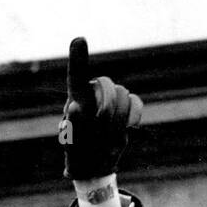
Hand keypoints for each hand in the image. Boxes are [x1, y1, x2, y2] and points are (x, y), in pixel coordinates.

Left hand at [59, 37, 142, 180]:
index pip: (77, 76)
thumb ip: (72, 126)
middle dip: (107, 109)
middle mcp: (93, 95)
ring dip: (118, 120)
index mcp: (76, 99)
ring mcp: (110, 102)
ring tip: (107, 138)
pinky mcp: (125, 111)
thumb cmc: (77, 155)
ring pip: (123, 96)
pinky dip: (134, 115)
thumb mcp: (71, 145)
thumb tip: (75, 107)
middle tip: (99, 130)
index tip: (79, 40)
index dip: (78, 58)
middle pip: (108, 86)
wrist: (93, 167)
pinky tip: (130, 126)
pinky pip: (135, 103)